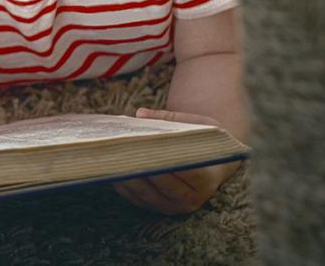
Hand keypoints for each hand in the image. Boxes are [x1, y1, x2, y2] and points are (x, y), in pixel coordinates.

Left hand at [112, 108, 240, 214]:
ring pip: (146, 194)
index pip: (183, 170)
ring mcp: (175, 207)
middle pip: (161, 184)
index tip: (143, 145)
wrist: (214, 164)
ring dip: (127, 177)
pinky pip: (137, 199)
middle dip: (140, 166)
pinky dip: (124, 185)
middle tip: (119, 150)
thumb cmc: (206, 142)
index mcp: (207, 178)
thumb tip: (141, 114)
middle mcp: (192, 199)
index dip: (162, 158)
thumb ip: (170, 119)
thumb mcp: (199, 126)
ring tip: (110, 158)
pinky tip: (112, 168)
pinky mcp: (160, 209)